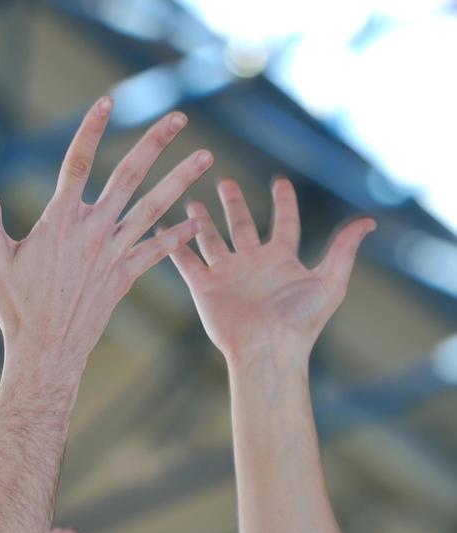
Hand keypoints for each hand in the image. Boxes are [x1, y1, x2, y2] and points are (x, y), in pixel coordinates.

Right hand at [0, 97, 212, 373]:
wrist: (45, 354)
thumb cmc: (15, 306)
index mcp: (60, 220)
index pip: (76, 163)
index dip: (91, 130)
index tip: (107, 101)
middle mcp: (92, 231)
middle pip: (129, 176)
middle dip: (155, 144)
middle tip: (180, 117)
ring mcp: (113, 253)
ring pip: (154, 208)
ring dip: (181, 180)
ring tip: (207, 157)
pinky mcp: (126, 276)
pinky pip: (157, 251)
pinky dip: (178, 235)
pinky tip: (198, 220)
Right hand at [170, 177, 375, 364]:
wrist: (268, 351)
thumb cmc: (301, 321)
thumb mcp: (330, 281)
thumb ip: (344, 249)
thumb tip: (369, 222)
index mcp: (281, 260)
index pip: (284, 223)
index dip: (283, 202)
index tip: (280, 181)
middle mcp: (252, 263)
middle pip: (241, 225)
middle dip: (232, 203)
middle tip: (224, 182)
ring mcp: (227, 273)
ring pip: (210, 238)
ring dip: (201, 219)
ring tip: (191, 199)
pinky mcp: (204, 286)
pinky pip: (185, 259)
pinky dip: (173, 242)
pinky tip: (164, 224)